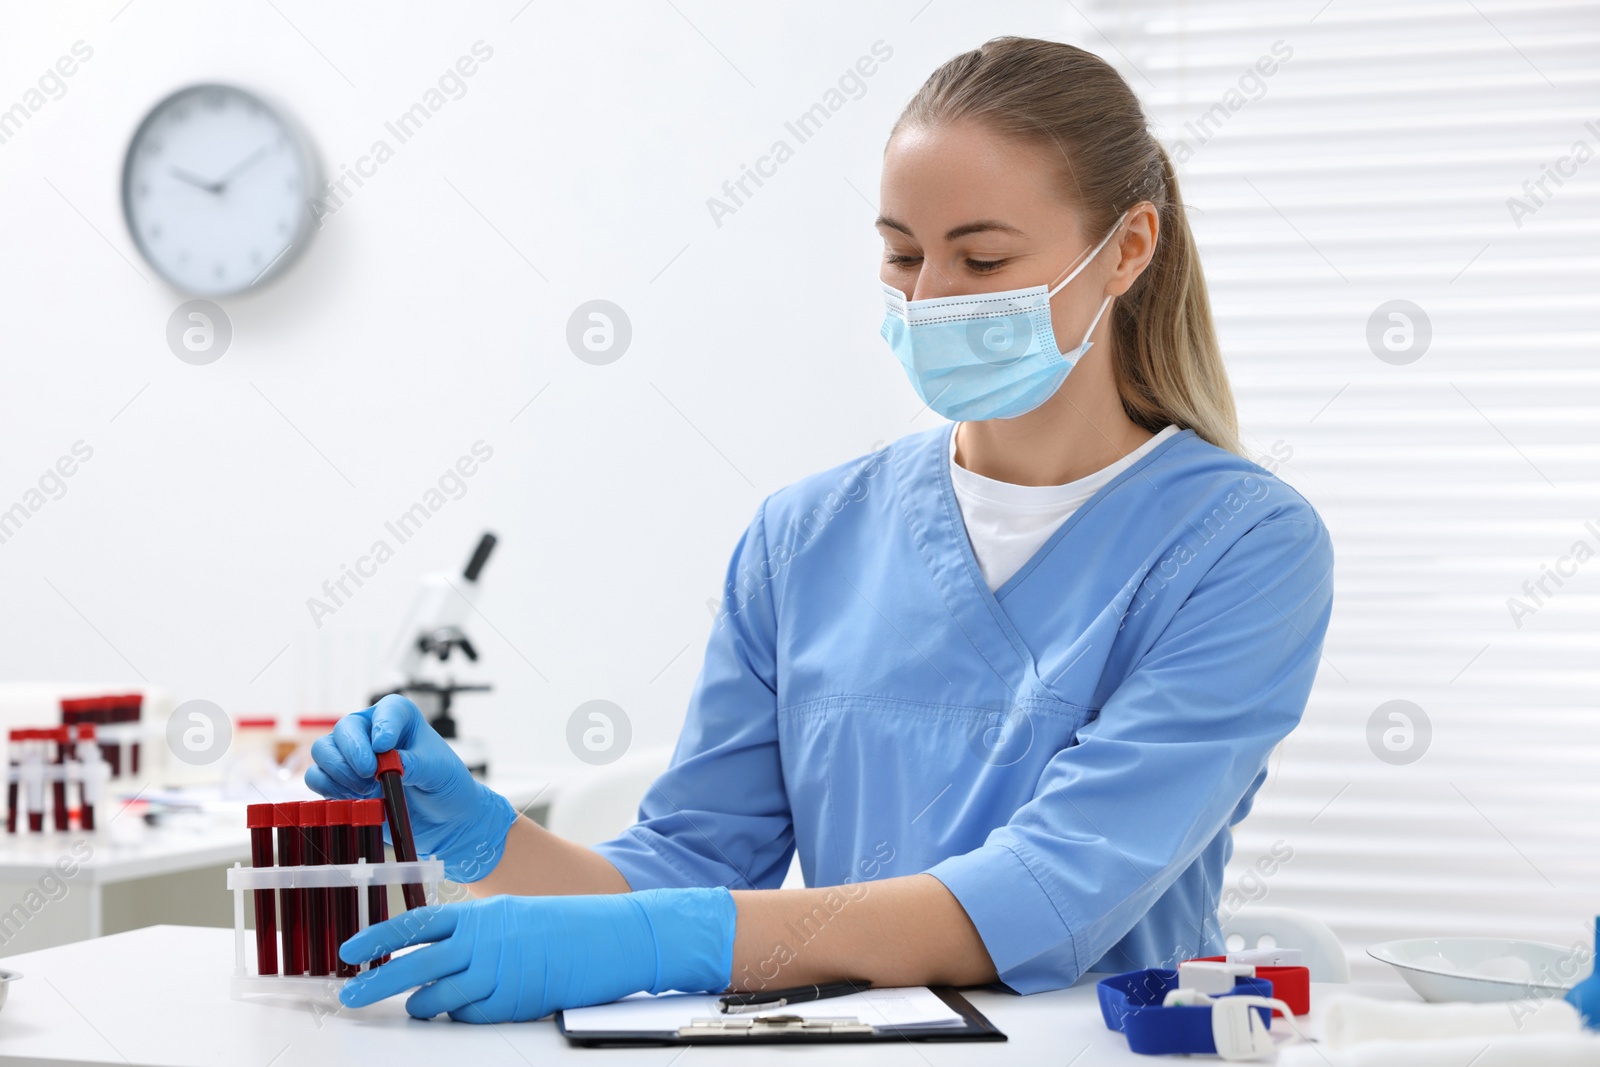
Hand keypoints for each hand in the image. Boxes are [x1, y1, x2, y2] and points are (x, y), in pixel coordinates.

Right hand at [305, 693, 515, 881]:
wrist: (443, 817)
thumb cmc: (444, 784)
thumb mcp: (437, 771)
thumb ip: (412, 763)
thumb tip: (385, 763)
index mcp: (400, 718)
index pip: (386, 710)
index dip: (382, 725)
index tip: (385, 746)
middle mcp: (371, 732)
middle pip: (345, 729)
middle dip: (353, 752)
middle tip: (370, 773)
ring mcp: (352, 757)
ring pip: (323, 750)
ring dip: (339, 771)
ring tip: (365, 789)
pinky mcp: (340, 782)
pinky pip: (316, 777)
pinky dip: (328, 787)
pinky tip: (353, 798)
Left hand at [337, 888, 736, 1021]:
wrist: (616, 938)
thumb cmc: (569, 926)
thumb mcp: (515, 915)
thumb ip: (476, 931)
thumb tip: (438, 952)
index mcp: (482, 912)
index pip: (416, 923)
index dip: (378, 938)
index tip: (349, 952)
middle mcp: (483, 940)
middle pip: (413, 964)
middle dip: (375, 984)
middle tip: (350, 997)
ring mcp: (496, 973)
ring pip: (437, 997)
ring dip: (424, 1005)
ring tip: (422, 1007)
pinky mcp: (512, 1002)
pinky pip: (470, 1016)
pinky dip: (463, 1016)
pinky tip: (469, 1009)